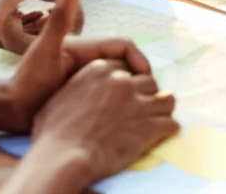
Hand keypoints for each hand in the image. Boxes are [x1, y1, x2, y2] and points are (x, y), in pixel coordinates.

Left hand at [4, 0, 152, 130]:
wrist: (10, 109)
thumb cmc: (27, 81)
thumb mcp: (47, 48)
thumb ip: (61, 15)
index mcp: (86, 45)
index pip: (124, 46)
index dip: (139, 62)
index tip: (144, 85)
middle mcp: (89, 57)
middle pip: (124, 63)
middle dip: (136, 79)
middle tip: (140, 104)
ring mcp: (86, 73)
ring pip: (118, 77)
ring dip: (127, 90)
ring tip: (129, 111)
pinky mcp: (84, 89)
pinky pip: (109, 91)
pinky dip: (116, 99)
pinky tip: (114, 115)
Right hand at [30, 59, 177, 185]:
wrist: (63, 157)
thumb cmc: (53, 133)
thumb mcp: (59, 97)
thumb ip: (77, 87)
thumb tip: (81, 92)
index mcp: (100, 69)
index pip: (126, 67)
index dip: (127, 82)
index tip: (125, 95)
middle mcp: (122, 81)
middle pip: (148, 81)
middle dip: (146, 95)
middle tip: (141, 110)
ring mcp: (138, 102)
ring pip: (166, 98)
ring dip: (162, 109)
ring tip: (157, 119)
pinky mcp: (149, 125)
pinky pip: (171, 123)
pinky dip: (167, 130)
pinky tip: (160, 136)